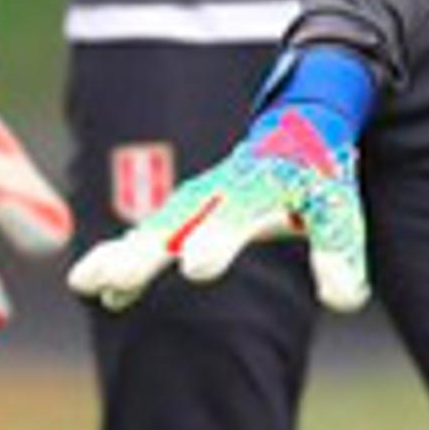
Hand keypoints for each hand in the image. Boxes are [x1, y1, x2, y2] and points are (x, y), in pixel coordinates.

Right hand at [67, 47, 377, 315]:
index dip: (217, 241)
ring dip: (118, 255)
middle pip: (176, 224)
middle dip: (145, 253)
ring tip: (86, 283)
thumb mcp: (338, 210)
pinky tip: (99, 292)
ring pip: (151, 229)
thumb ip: (340, 251)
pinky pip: (148, 236)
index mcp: (256, 189)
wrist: (296, 130)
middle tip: (116, 279)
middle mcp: (216, 195)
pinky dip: (123, 258)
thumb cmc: (318, 175)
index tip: (195, 267)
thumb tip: (342, 299)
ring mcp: (193, 203)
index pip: (235, 218)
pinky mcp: (183, 213)